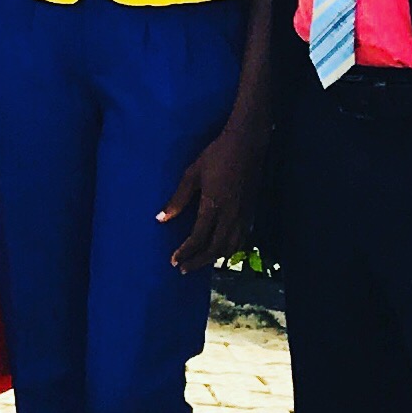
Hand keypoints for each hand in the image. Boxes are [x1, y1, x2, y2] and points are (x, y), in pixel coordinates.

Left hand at [158, 103, 267, 270]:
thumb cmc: (216, 155)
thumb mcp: (192, 174)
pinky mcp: (251, 212)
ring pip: (230, 247)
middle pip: (215, 248)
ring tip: (199, 262)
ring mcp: (244, 215)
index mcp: (214, 205)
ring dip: (214, 258)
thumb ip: (177, 199)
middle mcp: (231, 215)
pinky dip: (230, 250)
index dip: (185, 252)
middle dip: (198, 261)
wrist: (248, 144)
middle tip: (183, 269)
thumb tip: (160, 219)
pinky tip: (221, 251)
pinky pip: (241, 239)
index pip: (198, 238)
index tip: (173, 261)